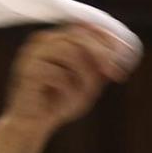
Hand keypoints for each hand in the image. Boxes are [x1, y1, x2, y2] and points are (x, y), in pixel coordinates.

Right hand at [0, 24, 135, 152]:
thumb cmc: (59, 102)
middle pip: (78, 35)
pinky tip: (62, 103)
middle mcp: (41, 41)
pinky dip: (68, 90)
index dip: (106, 37)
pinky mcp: (26, 72)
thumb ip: (100, 67)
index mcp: (55, 39)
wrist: (31, 125)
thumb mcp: (87, 84)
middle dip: (101, 53)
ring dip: (85, 74)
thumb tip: (120, 52)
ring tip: (84, 94)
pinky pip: (58, 74)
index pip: (84, 26)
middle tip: (113, 73)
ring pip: (69, 51)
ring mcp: (31, 55)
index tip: (125, 52)